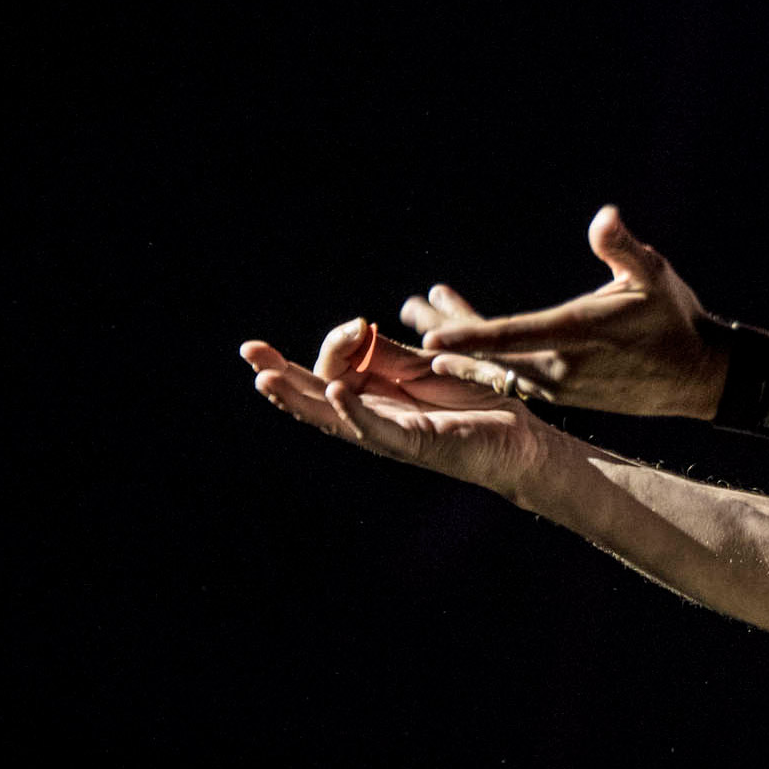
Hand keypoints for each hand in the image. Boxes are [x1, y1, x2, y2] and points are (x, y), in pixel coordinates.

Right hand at [240, 317, 549, 501]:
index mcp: (374, 394)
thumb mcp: (426, 366)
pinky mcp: (413, 445)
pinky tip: (333, 393)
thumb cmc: (475, 401)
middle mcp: (373, 416)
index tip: (358, 324)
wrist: (519, 436)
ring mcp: (388, 433)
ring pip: (332, 415)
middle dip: (279, 372)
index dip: (336, 342)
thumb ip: (390, 352)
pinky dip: (352, 411)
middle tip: (248, 351)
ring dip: (298, 396)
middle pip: (315, 393)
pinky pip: (375, 428)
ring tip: (266, 378)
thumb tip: (356, 330)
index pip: (333, 367)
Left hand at [407, 206, 727, 419]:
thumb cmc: (675, 318)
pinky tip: (460, 350)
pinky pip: (510, 377)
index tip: (429, 337)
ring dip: (460, 345)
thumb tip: (604, 217)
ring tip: (425, 315)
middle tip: (409, 307)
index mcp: (577, 335)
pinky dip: (481, 360)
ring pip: (496, 365)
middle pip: (490, 352)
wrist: (697, 375)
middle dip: (448, 331)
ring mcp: (558, 386)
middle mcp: (560, 368)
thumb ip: (623, 248)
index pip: (512, 335)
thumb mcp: (654, 275)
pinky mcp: (562, 395)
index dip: (468, 336)